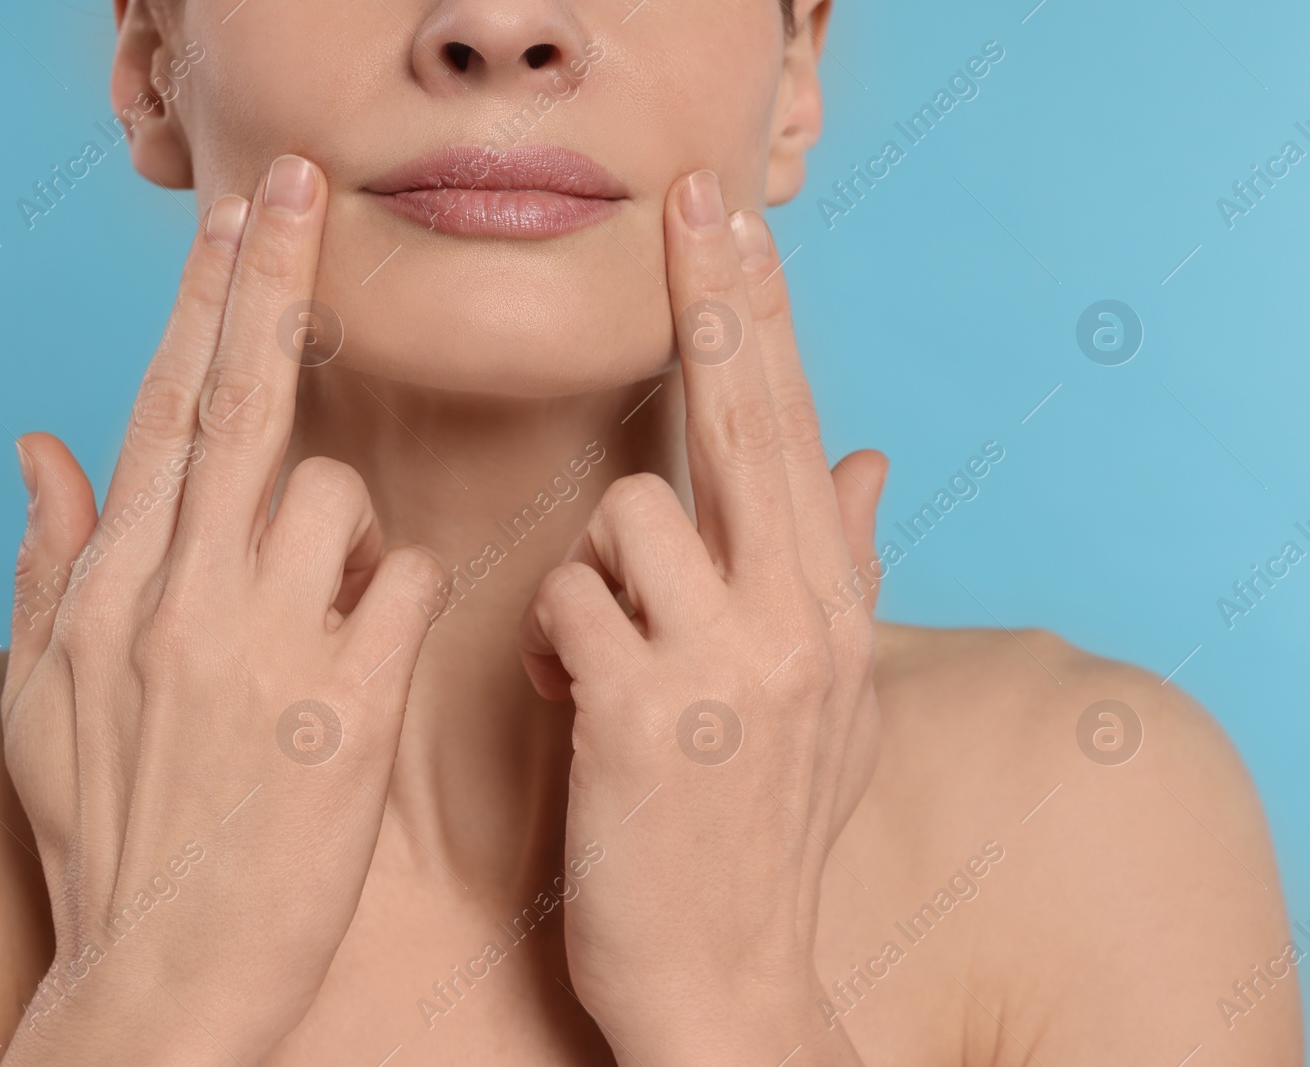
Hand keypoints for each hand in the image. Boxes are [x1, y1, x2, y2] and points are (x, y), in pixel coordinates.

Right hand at [0, 157, 446, 1065]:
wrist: (161, 977)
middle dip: (271, 280)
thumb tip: (39, 444)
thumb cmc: (108, 832)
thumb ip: (47, 563)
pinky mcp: (344, 710)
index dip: (204, 304)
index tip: (237, 219)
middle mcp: (175, 600)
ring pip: (339, 496)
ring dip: (346, 538)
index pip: (161, 411)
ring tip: (321, 624)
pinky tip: (370, 662)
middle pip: (240, 404)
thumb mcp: (45, 701)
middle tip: (302, 186)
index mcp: (107, 590)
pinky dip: (400, 604)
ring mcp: (260, 651)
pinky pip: (404, 585)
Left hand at [519, 171, 887, 1063]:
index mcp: (835, 608)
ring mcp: (728, 664)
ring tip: (603, 654)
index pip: (795, 427)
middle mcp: (801, 619)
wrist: (727, 983)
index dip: (763, 315)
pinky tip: (569, 699)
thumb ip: (843, 573)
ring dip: (597, 573)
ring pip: (628, 513)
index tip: (735, 222)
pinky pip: (569, 600)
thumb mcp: (832, 706)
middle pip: (747, 419)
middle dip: (718, 300)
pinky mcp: (641, 711)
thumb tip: (871, 455)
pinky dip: (553, 641)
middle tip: (693, 202)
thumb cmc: (761, 836)